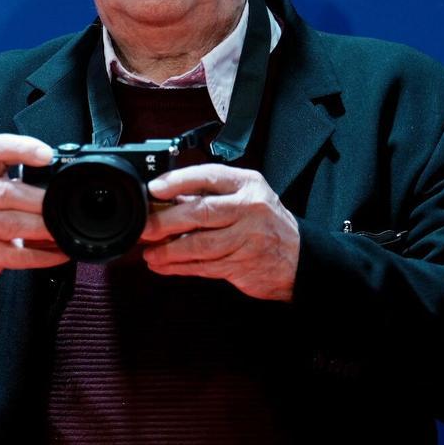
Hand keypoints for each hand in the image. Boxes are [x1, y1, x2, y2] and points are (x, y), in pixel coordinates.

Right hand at [0, 134, 69, 303]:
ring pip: (14, 224)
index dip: (21, 148)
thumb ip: (9, 176)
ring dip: (44, 227)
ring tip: (63, 227)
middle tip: (64, 202)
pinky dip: (43, 255)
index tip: (46, 155)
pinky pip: (18, 255)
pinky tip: (59, 252)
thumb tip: (57, 178)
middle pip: (9, 192)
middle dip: (41, 200)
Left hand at [140, 164, 298, 301]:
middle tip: (144, 227)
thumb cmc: (265, 222)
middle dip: (165, 221)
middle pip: (200, 212)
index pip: (208, 176)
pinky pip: (204, 266)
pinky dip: (179, 267)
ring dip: (168, 250)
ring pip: (200, 244)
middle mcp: (249, 209)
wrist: (299, 257)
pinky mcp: (241, 265)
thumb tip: (162, 198)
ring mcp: (247, 238)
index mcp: (247, 185)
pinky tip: (163, 265)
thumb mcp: (243, 197)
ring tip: (150, 251)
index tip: (154, 188)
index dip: (177, 181)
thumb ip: (207, 196)